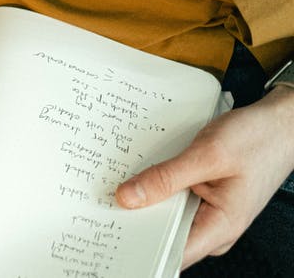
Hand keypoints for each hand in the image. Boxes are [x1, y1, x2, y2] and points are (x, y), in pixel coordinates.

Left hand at [115, 86, 293, 268]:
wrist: (281, 123)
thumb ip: (166, 178)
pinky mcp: (202, 197)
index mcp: (221, 226)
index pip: (172, 253)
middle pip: (163, 236)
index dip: (139, 247)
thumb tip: (127, 198)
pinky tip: (136, 178)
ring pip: (165, 217)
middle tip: (100, 204)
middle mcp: (214, 227)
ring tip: (113, 188)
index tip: (109, 233)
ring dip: (143, 203)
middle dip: (134, 221)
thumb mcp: (208, 155)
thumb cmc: (257, 139)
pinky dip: (154, 190)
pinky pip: (172, 201)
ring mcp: (208, 212)